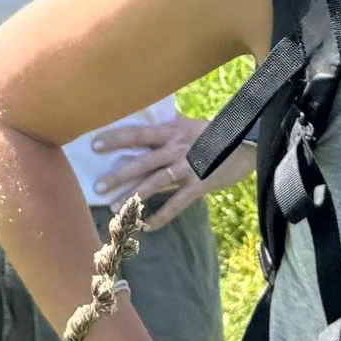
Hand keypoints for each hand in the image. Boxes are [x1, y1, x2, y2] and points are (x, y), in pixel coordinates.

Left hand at [89, 108, 250, 229]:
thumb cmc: (215, 134)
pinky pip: (176, 204)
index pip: (138, 134)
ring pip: (155, 184)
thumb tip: (147, 113)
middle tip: (97, 188)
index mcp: (171, 131)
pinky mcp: (199, 186)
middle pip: (142, 163)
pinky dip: (161, 216)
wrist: (247, 145)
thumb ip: (168, 123)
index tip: (94, 145)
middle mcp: (177, 149)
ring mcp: (188, 168)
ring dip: (133, 197)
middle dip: (118, 176)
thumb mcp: (189, 124)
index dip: (116, 139)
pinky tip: (147, 226)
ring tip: (114, 209)